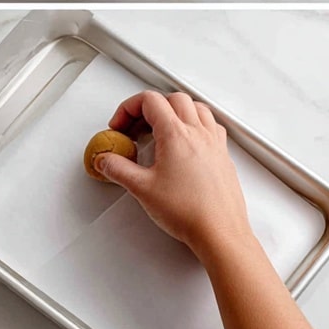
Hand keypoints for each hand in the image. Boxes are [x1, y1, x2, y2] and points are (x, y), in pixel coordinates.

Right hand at [94, 90, 253, 266]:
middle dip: (149, 107)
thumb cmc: (188, 210)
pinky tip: (186, 140)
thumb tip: (106, 159)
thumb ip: (118, 169)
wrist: (219, 230)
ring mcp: (213, 140)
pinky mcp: (222, 153)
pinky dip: (195, 123)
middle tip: (135, 128)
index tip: (120, 126)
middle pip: (172, 99)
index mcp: (176, 133)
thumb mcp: (142, 189)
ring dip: (174, 111)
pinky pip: (210, 123)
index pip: (150, 101)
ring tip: (159, 130)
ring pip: (195, 106)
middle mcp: (197, 131)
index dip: (128, 108)